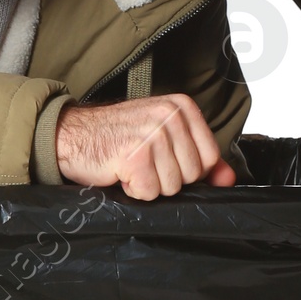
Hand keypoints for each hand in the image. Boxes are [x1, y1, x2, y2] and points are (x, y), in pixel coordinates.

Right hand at [55, 95, 237, 199]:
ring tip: (130, 166)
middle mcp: (169, 115)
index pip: (209, 158)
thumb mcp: (163, 139)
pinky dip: (133, 190)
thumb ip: (200, 159)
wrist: (72, 135)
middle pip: (192, 175)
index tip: (163, 159)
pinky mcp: (134, 155)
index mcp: (182, 106)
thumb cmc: (117, 138)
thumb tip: (228, 180)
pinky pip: (149, 192)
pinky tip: (120, 172)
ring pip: (171, 187)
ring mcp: (152, 134)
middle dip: (166, 178)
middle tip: (142, 162)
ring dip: (148, 185)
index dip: (186, 169)